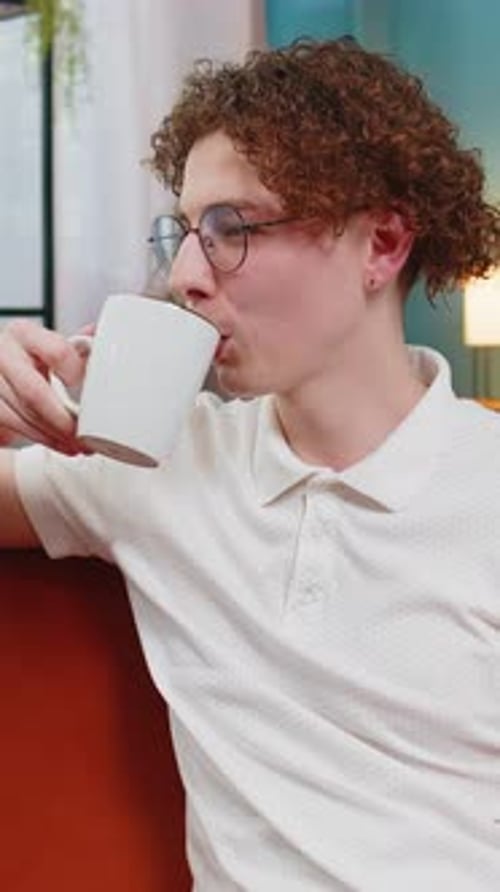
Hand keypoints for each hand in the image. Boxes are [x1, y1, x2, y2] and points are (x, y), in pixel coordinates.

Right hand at [0, 319, 89, 453]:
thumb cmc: (27, 355)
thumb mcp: (49, 343)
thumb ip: (77, 345)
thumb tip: (106, 341)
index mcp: (25, 334)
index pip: (56, 352)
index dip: (74, 373)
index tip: (88, 389)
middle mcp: (3, 355)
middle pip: (34, 392)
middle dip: (62, 419)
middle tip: (82, 434)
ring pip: (24, 414)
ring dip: (54, 435)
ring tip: (77, 445)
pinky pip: (15, 425)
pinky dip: (42, 438)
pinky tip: (59, 443)